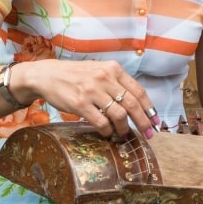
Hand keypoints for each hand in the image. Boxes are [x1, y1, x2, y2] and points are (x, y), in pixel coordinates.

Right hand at [15, 59, 161, 138]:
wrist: (47, 74)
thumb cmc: (76, 75)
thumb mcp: (99, 71)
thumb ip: (116, 83)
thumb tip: (136, 104)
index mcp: (113, 69)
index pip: (138, 91)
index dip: (149, 108)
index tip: (156, 121)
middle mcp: (105, 78)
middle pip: (132, 104)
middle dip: (143, 122)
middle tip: (148, 134)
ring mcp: (92, 90)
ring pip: (119, 114)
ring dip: (124, 128)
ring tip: (123, 134)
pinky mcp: (80, 103)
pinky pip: (101, 122)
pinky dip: (108, 130)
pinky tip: (107, 133)